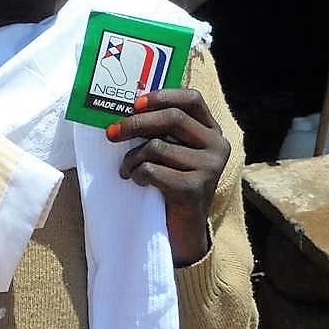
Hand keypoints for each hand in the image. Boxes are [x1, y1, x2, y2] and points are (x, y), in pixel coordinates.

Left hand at [106, 89, 229, 265]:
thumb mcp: (173, 153)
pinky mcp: (194, 189)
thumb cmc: (172, 186)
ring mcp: (209, 168)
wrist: (183, 231)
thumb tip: (127, 107)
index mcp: (212, 133)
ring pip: (157, 147)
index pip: (192, 99)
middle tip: (111, 133)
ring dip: (132, 158)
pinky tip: (138, 183)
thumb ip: (162, 131)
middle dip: (135, 123)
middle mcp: (217, 147)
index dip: (162, 96)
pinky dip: (137, 175)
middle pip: (172, 118)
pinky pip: (152, 170)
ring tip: (126, 170)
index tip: (135, 102)